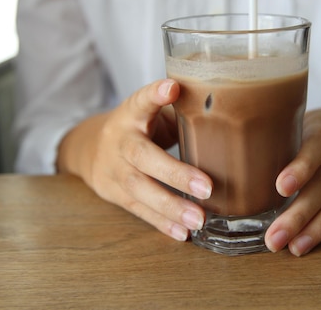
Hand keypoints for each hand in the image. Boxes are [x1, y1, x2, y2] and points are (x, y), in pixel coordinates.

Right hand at [57, 79, 212, 241]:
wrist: (90, 148)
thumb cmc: (138, 128)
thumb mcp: (152, 112)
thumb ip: (181, 112)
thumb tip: (229, 113)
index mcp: (130, 113)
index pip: (141, 100)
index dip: (155, 95)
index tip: (172, 88)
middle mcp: (119, 140)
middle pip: (143, 156)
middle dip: (175, 174)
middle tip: (207, 187)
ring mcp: (112, 169)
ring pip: (139, 189)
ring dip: (171, 207)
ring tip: (199, 219)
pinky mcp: (113, 193)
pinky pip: (137, 210)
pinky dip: (161, 223)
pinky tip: (182, 232)